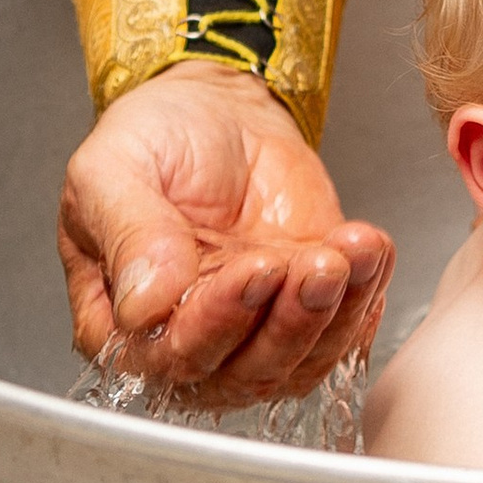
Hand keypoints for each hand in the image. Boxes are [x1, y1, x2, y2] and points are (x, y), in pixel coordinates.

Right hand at [59, 60, 393, 399]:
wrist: (215, 110)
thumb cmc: (151, 140)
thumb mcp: (113, 169)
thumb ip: (128, 234)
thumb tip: (144, 306)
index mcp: (122, 322)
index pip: (170, 356)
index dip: (217, 323)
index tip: (255, 270)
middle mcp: (187, 340)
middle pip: (242, 373)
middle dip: (288, 324)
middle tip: (316, 265)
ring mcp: (252, 329)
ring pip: (299, 362)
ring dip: (334, 314)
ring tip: (351, 253)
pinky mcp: (305, 308)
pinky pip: (342, 330)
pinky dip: (364, 296)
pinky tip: (370, 252)